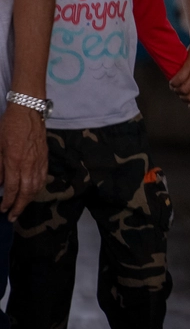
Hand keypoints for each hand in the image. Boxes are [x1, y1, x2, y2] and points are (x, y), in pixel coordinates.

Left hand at [0, 104, 46, 220]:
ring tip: (22, 207)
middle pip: (27, 192)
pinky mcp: (45, 157)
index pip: (12, 188)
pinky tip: (33, 191)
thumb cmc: (9, 126)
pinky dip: (38, 188)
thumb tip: (0, 184)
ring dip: (29, 200)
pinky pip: (43, 177)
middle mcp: (29, 164)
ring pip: (36, 186)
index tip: (2, 210)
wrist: (28, 112)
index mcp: (15, 161)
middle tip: (12, 217)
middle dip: (19, 207)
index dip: (7, 202)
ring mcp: (39, 161)